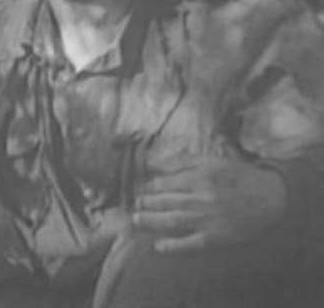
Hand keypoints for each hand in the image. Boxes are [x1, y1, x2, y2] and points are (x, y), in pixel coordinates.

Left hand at [133, 155, 287, 252]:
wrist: (271, 198)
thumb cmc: (239, 176)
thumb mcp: (212, 161)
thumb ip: (183, 161)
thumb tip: (156, 163)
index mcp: (201, 177)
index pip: (167, 182)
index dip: (152, 185)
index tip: (143, 187)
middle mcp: (202, 198)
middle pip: (167, 201)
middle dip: (148, 202)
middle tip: (136, 204)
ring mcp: (208, 219)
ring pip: (173, 220)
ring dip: (152, 221)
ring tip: (137, 219)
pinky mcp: (216, 237)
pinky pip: (191, 243)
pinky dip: (174, 246)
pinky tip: (159, 247)